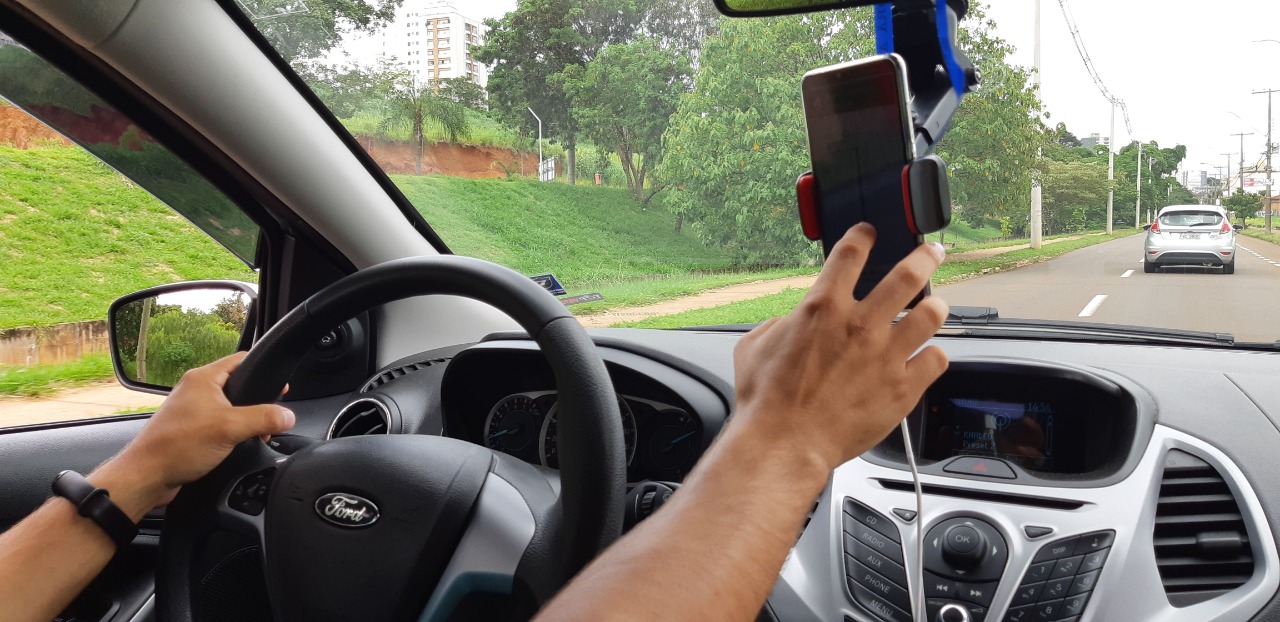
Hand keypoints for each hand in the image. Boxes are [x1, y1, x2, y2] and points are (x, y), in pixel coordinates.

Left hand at [91, 352, 294, 513]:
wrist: (147, 475)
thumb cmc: (177, 447)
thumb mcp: (231, 428)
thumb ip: (264, 419)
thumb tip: (287, 416)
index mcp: (202, 378)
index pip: (241, 360)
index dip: (263, 370)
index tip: (279, 386)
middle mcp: (195, 390)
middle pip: (237, 385)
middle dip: (257, 402)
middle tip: (269, 417)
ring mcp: (190, 410)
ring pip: (228, 407)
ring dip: (244, 420)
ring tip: (253, 434)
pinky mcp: (189, 429)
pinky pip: (218, 423)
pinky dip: (231, 431)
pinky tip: (236, 445)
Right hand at [731, 223, 948, 470]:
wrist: (784, 444)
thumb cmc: (766, 402)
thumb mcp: (753, 347)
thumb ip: (778, 325)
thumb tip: (789, 322)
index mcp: (822, 309)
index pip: (850, 254)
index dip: (863, 235)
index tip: (870, 232)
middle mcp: (859, 326)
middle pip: (907, 275)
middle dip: (925, 257)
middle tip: (931, 252)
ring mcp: (885, 356)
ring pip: (931, 315)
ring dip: (935, 306)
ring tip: (935, 306)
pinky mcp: (902, 388)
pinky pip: (935, 361)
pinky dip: (932, 357)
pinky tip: (926, 358)